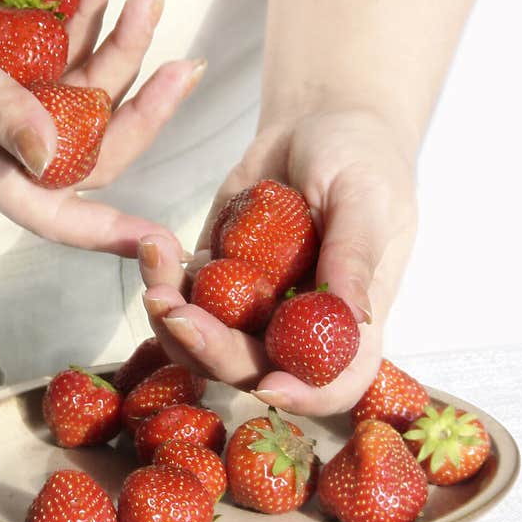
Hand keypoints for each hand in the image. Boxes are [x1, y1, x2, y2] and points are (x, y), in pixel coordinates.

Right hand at [0, 0, 201, 255]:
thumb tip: (51, 160)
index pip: (53, 211)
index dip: (105, 232)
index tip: (157, 240)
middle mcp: (8, 141)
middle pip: (94, 145)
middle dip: (143, 107)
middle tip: (183, 64)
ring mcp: (17, 103)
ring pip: (90, 92)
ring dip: (122, 46)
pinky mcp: (19, 66)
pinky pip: (70, 51)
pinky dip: (90, 18)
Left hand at [138, 108, 417, 414]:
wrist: (315, 125)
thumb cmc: (360, 158)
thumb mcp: (367, 197)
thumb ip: (356, 255)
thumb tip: (354, 318)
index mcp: (347, 323)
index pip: (333, 385)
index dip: (304, 396)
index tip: (269, 387)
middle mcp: (293, 327)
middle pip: (249, 368)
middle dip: (209, 348)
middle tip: (176, 311)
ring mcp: (249, 307)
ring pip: (202, 340)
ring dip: (170, 315)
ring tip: (155, 262)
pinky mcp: (213, 278)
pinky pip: (179, 297)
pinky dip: (160, 278)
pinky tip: (154, 245)